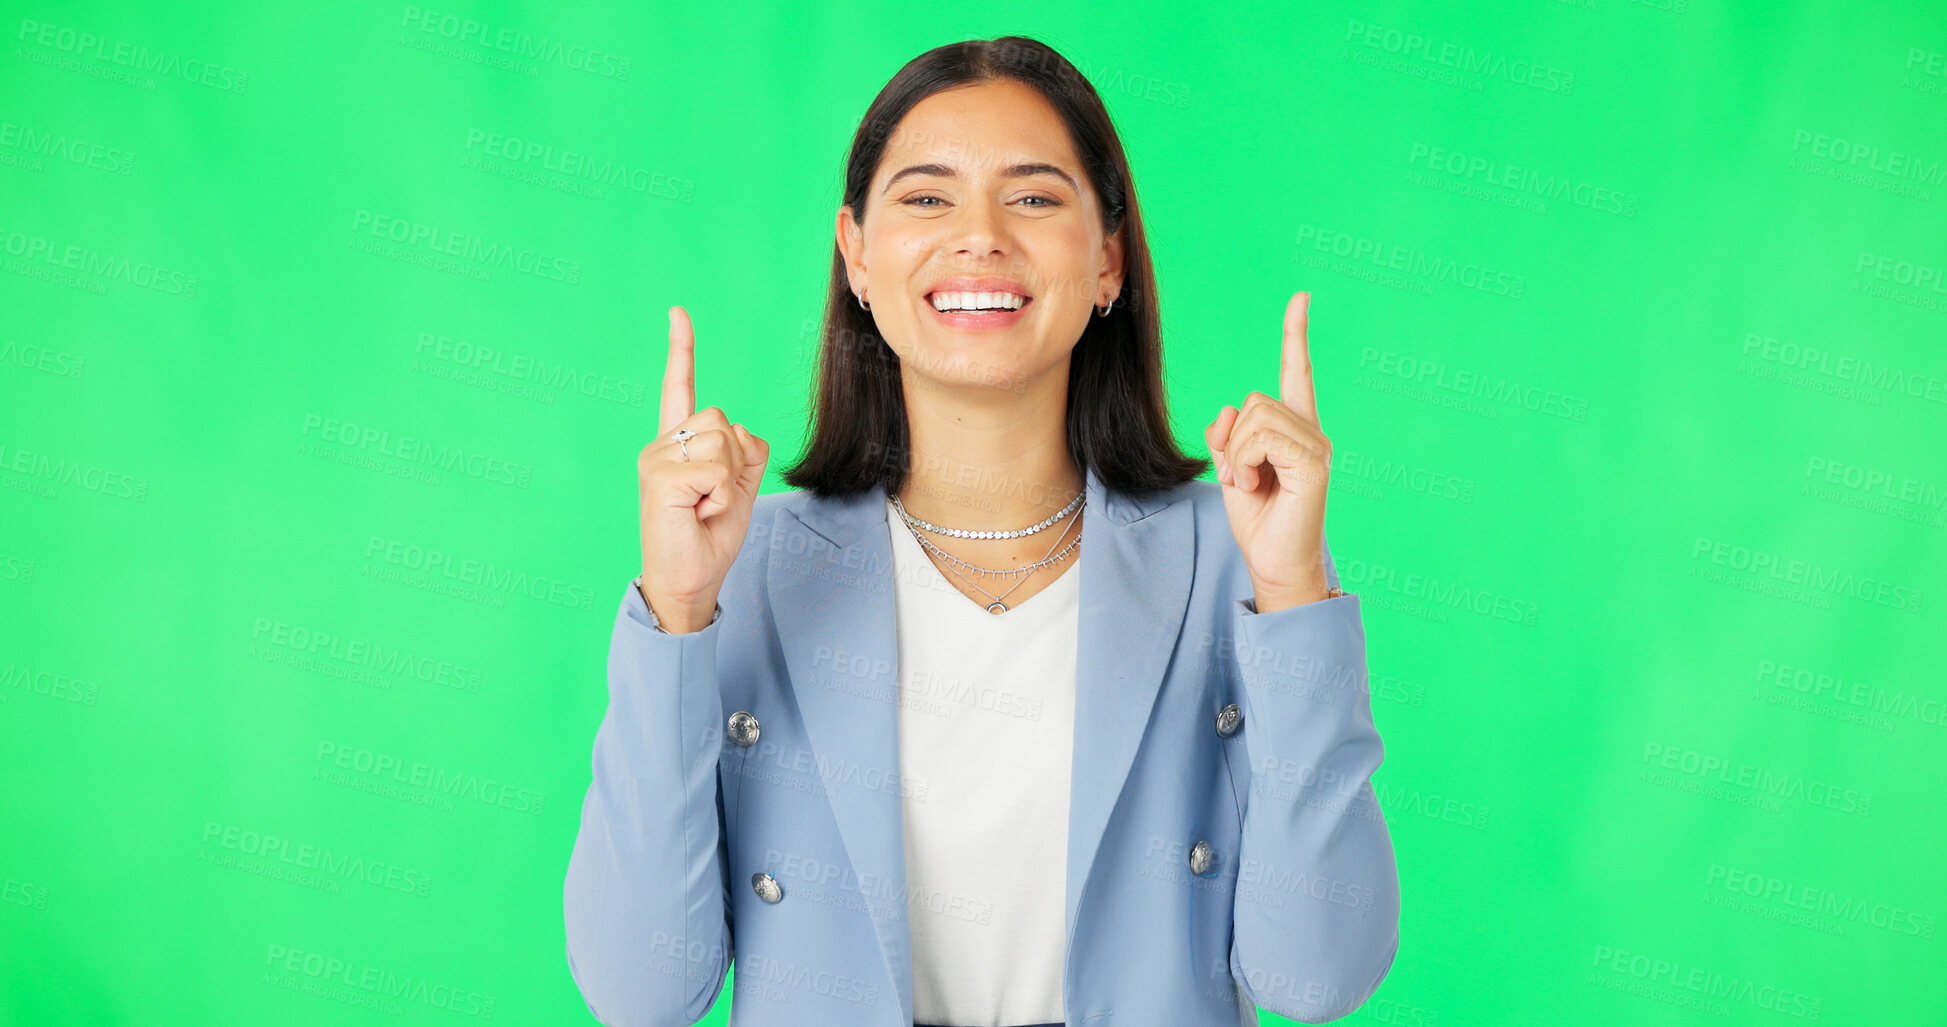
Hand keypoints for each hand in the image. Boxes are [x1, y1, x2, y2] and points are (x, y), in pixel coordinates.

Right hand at [638, 306, 769, 631]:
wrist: (689, 581)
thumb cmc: (708, 539)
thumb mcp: (739, 490)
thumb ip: (744, 455)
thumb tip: (742, 430)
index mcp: (677, 445)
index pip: (680, 389)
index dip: (681, 351)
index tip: (678, 313)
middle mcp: (660, 445)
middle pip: (723, 420)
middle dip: (736, 461)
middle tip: (714, 500)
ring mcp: (656, 459)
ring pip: (723, 441)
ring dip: (730, 480)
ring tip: (705, 508)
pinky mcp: (659, 477)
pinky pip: (716, 468)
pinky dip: (720, 494)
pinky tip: (698, 512)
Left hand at [1204, 292, 1332, 610]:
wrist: (1274, 562)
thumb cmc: (1257, 519)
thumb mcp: (1230, 468)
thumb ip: (1224, 435)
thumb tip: (1224, 411)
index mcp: (1294, 429)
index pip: (1296, 373)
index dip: (1295, 335)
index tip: (1301, 298)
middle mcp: (1311, 432)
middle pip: (1254, 400)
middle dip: (1232, 439)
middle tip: (1240, 477)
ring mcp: (1316, 446)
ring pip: (1255, 417)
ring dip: (1237, 453)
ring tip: (1249, 483)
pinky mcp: (1314, 463)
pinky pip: (1262, 438)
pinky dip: (1245, 461)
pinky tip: (1255, 485)